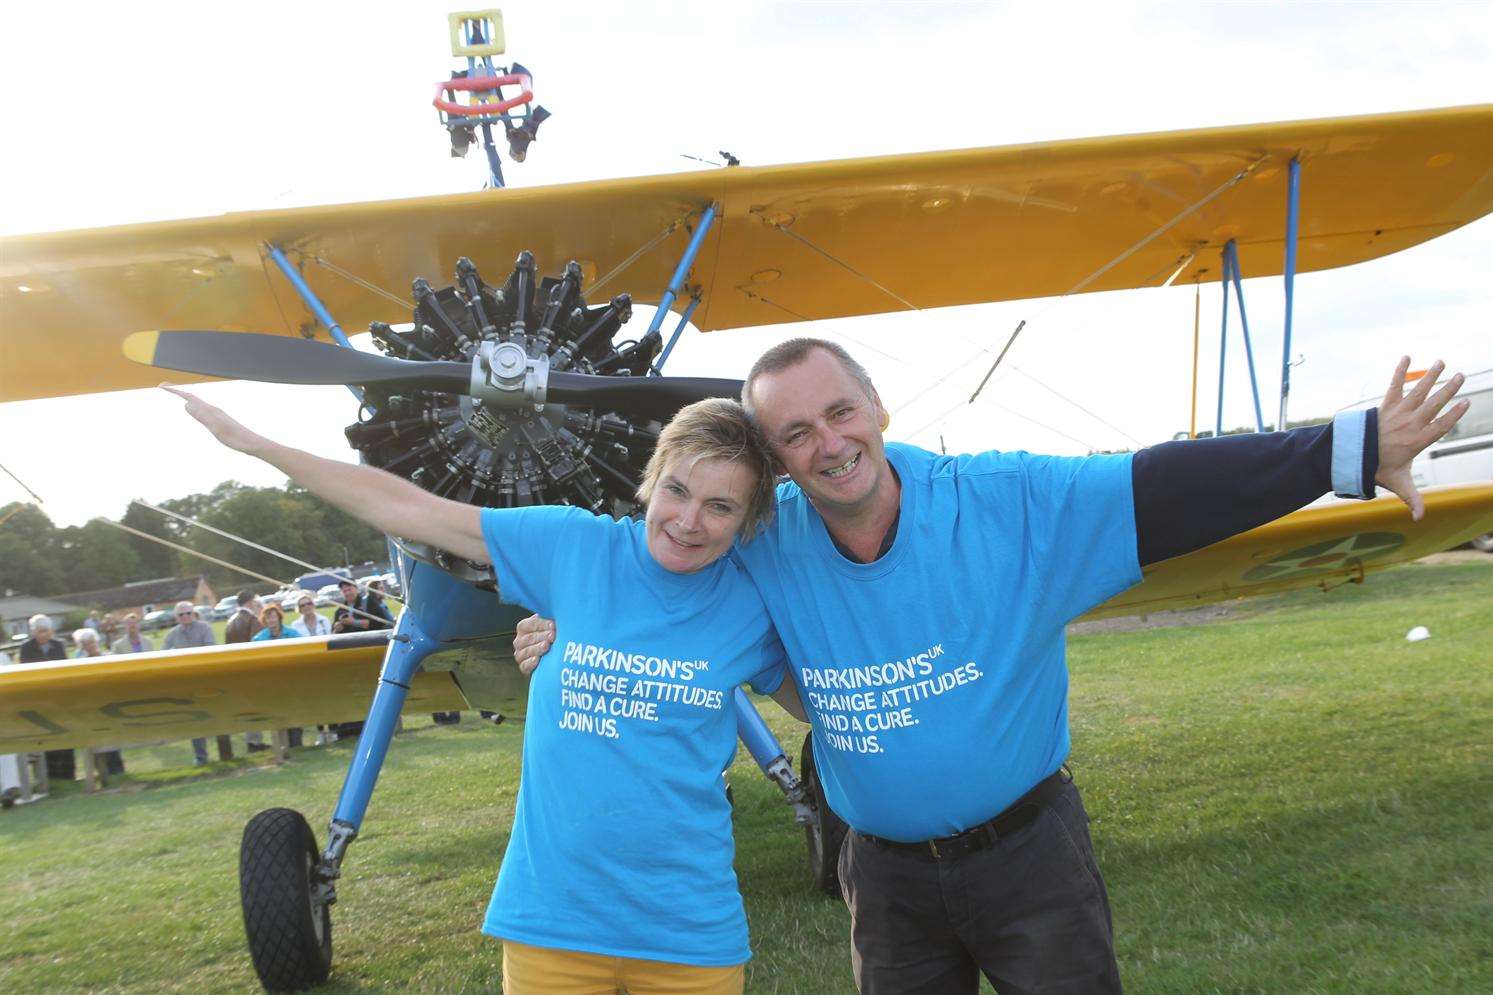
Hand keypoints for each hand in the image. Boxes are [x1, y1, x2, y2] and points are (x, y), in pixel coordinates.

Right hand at [161, 384, 270, 455]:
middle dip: (178, 392)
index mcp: (211, 410)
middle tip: (163, 387)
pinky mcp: (220, 421)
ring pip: (198, 403)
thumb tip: (186, 403)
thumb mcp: (216, 428)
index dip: (175, 391)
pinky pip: (203, 411)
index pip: (189, 397)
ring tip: (176, 395)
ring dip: (185, 398)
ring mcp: (217, 415)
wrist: (253, 443)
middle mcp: (213, 410)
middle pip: (192, 397)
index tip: (161, 386)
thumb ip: (202, 416)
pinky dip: (194, 408)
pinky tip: (195, 411)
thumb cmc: (235, 438)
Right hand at [513, 614, 556, 674]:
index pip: (528, 624)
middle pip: (528, 638)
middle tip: (552, 636)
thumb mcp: (550, 628)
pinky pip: (524, 665)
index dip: (540, 624)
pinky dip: (530, 663)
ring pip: (526, 651)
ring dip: (537, 648)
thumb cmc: (551, 638)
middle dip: (541, 636)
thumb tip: (553, 621)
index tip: (553, 625)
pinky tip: (537, 659)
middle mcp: (519, 641)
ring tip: (547, 646)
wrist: (551, 659)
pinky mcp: (524, 667)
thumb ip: (549, 622)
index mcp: (523, 628)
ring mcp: (520, 654)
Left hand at [1374, 357, 1467, 520]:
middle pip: (1433, 404)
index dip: (1454, 415)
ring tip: (1442, 362)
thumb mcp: (1398, 484)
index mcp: (1418, 441)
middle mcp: (1410, 424)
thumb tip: (1419, 519)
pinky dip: (1399, 370)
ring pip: (1417, 392)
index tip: (1466, 403)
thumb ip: (1412, 499)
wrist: (1351, 456)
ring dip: (1430, 376)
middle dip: (1448, 390)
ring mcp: (1397, 413)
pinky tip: (1406, 355)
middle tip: (1462, 376)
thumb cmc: (1378, 469)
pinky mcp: (1385, 406)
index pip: (1440, 426)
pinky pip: (1393, 385)